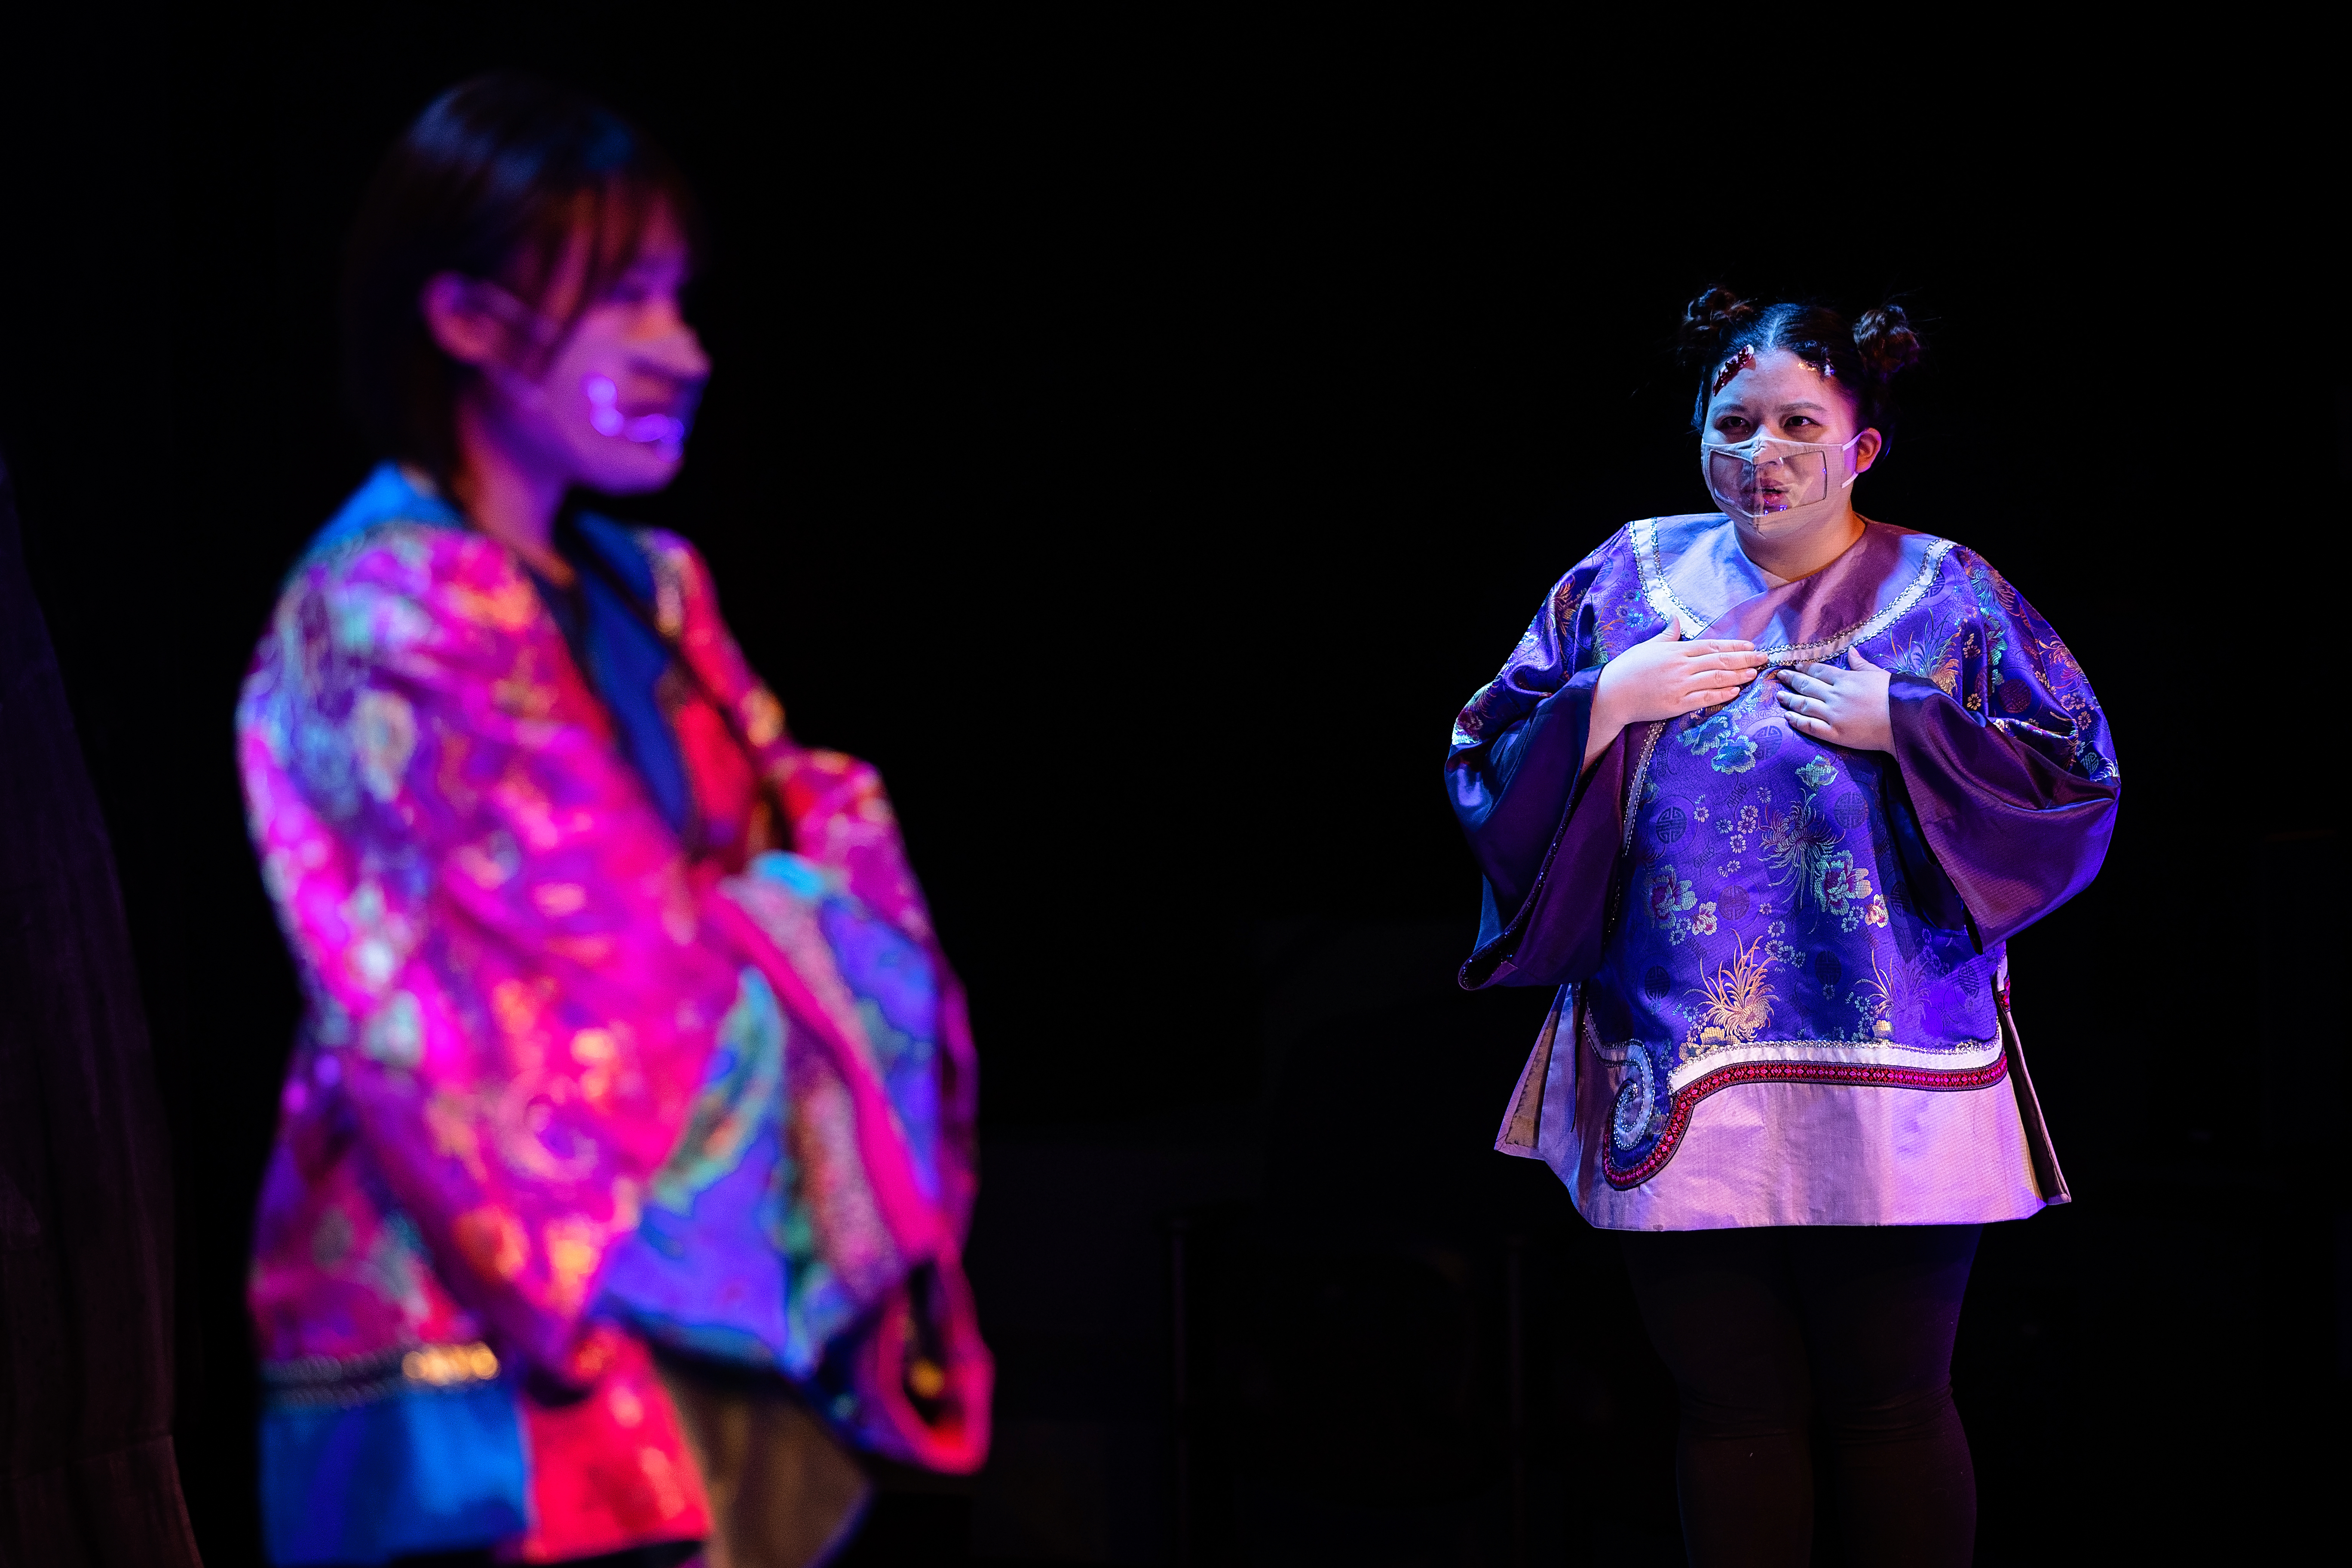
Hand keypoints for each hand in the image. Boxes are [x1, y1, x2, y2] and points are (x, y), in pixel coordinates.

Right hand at [1586, 615, 1767, 767]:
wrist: (1612, 693)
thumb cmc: (1628, 668)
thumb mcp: (1648, 646)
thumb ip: (1667, 635)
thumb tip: (1676, 619)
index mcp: (1676, 650)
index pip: (1712, 645)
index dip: (1734, 645)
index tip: (1751, 646)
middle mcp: (1681, 666)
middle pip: (1720, 660)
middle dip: (1745, 659)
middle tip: (1764, 658)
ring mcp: (1680, 685)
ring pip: (1716, 678)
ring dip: (1738, 675)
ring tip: (1754, 673)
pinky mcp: (1676, 704)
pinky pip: (1704, 698)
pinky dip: (1722, 695)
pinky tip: (1735, 691)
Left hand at [1773, 646, 1892, 751]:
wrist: (1903, 720)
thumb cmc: (1893, 694)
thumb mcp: (1877, 673)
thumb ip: (1860, 664)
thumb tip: (1851, 651)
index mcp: (1845, 679)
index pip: (1818, 671)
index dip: (1805, 668)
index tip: (1795, 666)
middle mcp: (1835, 695)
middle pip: (1806, 685)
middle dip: (1791, 679)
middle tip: (1780, 676)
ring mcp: (1832, 715)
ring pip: (1803, 705)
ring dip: (1789, 699)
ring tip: (1779, 696)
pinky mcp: (1835, 733)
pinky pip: (1809, 726)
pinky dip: (1796, 721)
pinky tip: (1787, 717)